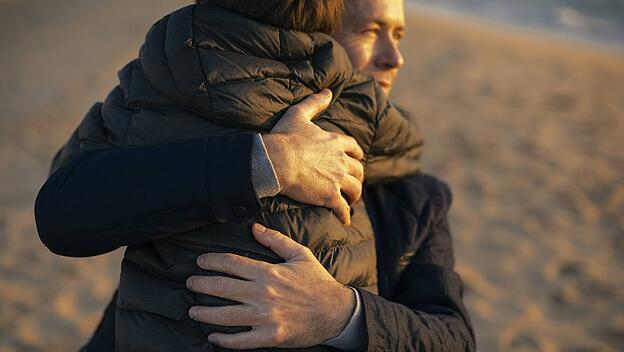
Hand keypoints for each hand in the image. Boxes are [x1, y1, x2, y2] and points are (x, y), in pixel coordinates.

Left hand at [186, 224, 355, 348]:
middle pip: (222, 287)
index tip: (200, 262)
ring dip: (205, 313)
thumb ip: (276, 241)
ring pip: (226, 315)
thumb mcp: (300, 255)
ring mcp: (265, 317)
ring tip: (193, 311)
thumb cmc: (318, 282)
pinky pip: (241, 340)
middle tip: (190, 284)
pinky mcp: (270, 336)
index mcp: (269, 272)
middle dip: (201, 284)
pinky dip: (224, 341)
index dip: (212, 261)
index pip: (231, 263)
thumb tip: (255, 228)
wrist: (337, 311)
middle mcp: (263, 293)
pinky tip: (213, 337)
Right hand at [262, 89, 364, 224]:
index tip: (357, 159)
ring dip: (354, 195)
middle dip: (358, 176)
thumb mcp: (300, 114)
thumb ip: (315, 102)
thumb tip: (328, 91)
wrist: (277, 160)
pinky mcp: (330, 196)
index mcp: (335, 142)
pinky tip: (344, 220)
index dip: (357, 154)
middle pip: (358, 170)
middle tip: (354, 182)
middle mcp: (341, 160)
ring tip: (351, 201)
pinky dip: (345, 214)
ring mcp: (337, 179)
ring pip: (355, 189)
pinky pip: (342, 208)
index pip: (354, 148)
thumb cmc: (285, 137)